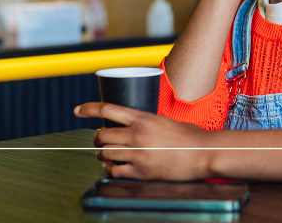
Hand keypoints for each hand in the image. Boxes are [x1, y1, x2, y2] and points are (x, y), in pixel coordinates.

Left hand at [74, 103, 211, 180]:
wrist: (204, 153)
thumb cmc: (189, 137)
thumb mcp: (164, 121)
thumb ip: (145, 123)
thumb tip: (130, 127)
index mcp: (143, 118)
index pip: (108, 109)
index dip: (89, 109)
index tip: (77, 111)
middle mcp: (137, 134)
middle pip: (102, 135)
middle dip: (97, 140)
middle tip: (99, 143)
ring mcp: (138, 153)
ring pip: (105, 154)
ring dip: (102, 155)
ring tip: (106, 156)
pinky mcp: (142, 171)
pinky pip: (115, 171)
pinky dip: (111, 170)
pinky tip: (115, 168)